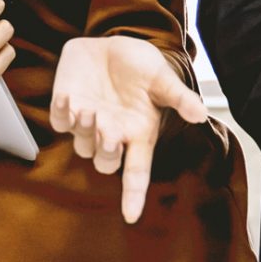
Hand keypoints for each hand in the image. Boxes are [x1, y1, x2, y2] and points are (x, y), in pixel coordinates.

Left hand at [50, 37, 210, 223]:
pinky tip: (67, 97)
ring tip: (90, 108)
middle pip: (106, 163)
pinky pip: (60, 122)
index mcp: (137, 133)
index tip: (131, 216)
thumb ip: (179, 97)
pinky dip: (61, 113)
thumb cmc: (139, 65)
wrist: (111, 44)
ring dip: (85, 130)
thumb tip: (200, 115)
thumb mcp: (162, 78)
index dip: (134, 195)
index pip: (137, 173)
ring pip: (82, 145)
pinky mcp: (65, 109)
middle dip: (107, 152)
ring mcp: (87, 124)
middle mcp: (112, 135)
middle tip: (110, 131)